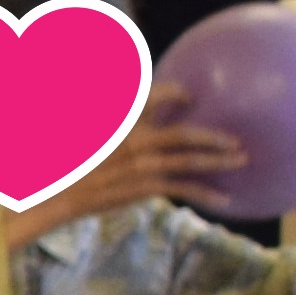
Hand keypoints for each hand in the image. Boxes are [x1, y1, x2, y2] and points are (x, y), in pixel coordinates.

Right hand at [12, 112, 236, 249]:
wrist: (53, 193)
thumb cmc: (61, 161)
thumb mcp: (80, 127)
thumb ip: (105, 112)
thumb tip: (119, 99)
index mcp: (120, 118)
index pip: (154, 96)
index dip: (176, 94)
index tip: (189, 96)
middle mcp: (136, 139)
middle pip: (185, 133)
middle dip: (213, 135)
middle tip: (234, 138)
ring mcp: (142, 165)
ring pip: (190, 161)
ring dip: (220, 161)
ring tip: (242, 160)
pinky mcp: (143, 188)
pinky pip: (182, 188)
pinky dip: (205, 194)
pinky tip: (224, 200)